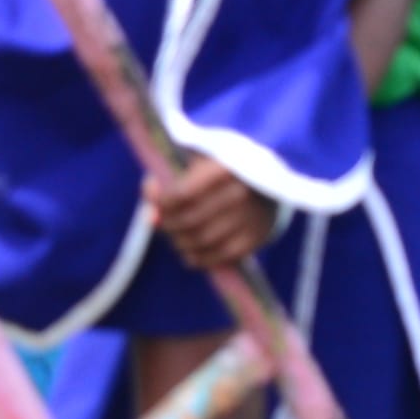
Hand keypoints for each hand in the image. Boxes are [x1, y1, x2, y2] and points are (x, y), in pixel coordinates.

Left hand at [149, 154, 278, 270]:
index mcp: (225, 168)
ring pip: (202, 240)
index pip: (183, 193)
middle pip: (190, 219)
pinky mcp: (256, 237)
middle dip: (168, 224)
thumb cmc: (224, 168)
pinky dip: (198, 258)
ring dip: (180, 242)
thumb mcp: (202, 160)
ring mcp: (249, 217)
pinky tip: (189, 252)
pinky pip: (220, 256)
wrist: (270, 180)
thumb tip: (150, 205)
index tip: (153, 201)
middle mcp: (240, 192)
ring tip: (175, 236)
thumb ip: (174, 178)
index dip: (161, 201)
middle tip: (160, 222)